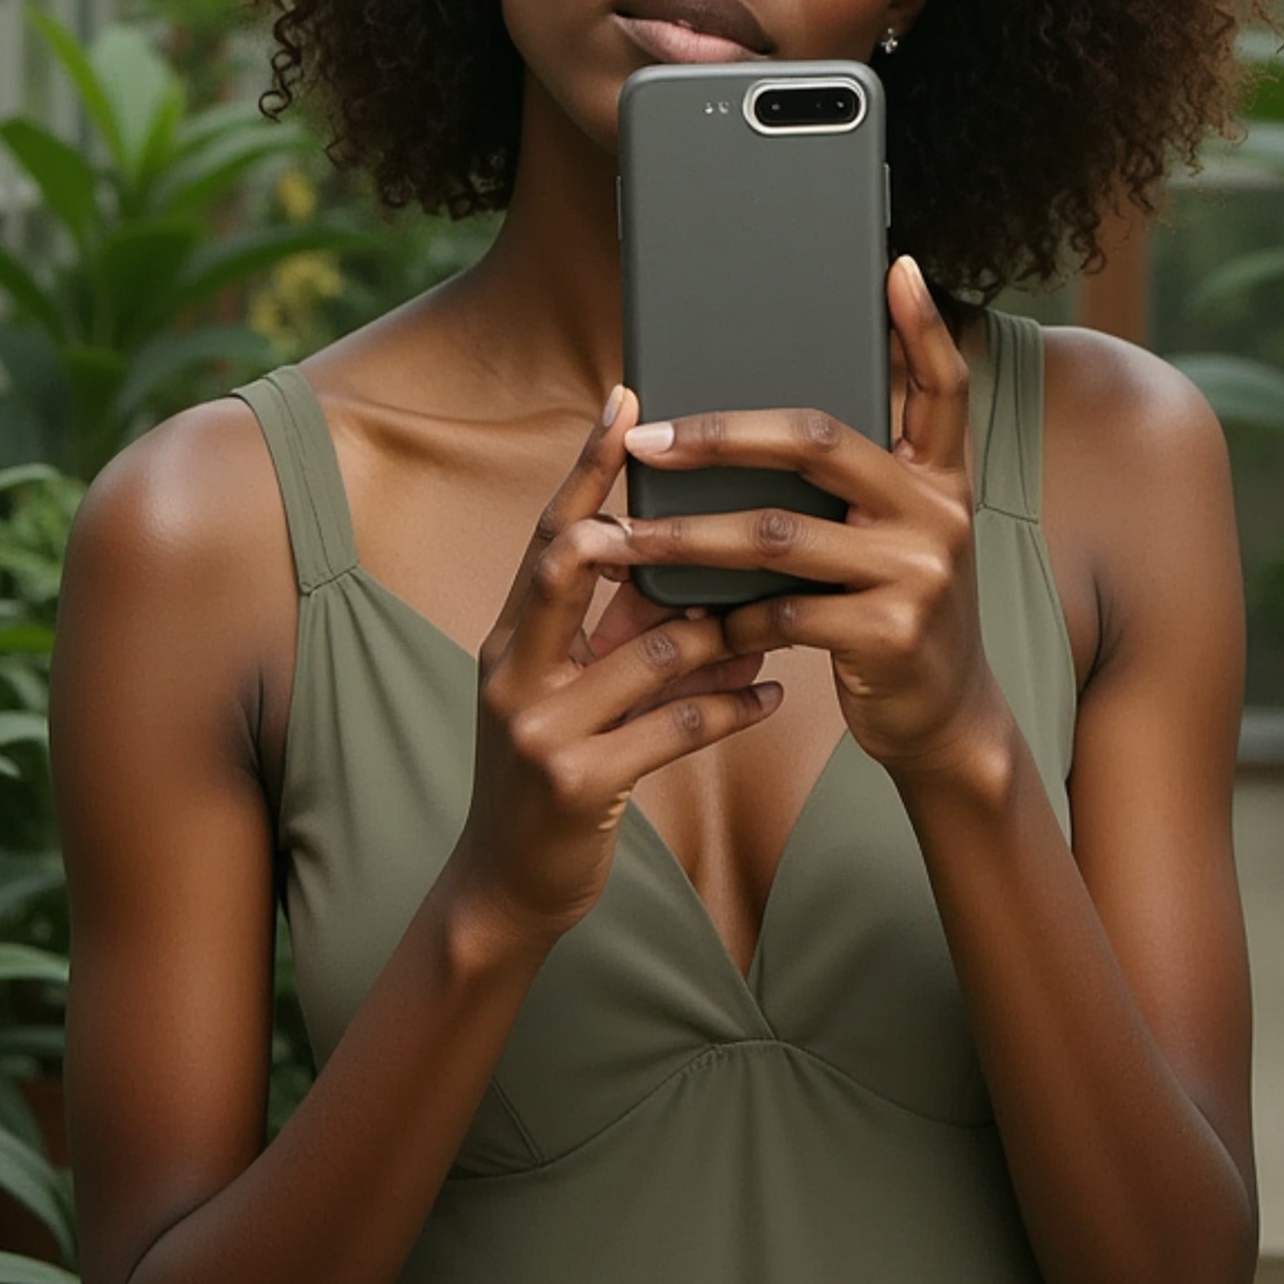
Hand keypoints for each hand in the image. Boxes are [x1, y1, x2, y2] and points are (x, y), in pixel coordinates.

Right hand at [447, 387, 782, 952]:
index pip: (547, 532)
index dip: (584, 463)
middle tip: (712, 485)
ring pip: (651, 650)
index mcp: (510, 638)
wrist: (508, 888)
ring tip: (775, 617)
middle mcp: (513, 671)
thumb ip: (616, 631)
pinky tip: (772, 695)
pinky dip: (732, 706)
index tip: (623, 394)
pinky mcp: (580, 784)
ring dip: (723, 631)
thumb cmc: (552, 774)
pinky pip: (677, 727)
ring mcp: (542, 728)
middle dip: (639, 521)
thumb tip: (698, 563)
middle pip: (570, 565)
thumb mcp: (568, 694)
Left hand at [619, 258, 1006, 780]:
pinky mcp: (890, 634)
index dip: (922, 325)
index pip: (942, 386)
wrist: (942, 717)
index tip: (899, 264)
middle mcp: (939, 513)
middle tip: (646, 441)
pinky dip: (727, 618)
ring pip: (776, 534)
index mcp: (939, 477)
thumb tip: (747, 430)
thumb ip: (851, 485)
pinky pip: (781, 612)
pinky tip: (689, 623)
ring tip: (621, 540)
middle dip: (718, 436)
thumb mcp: (892, 536)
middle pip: (817, 441)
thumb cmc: (891, 610)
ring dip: (685, 538)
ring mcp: (919, 573)